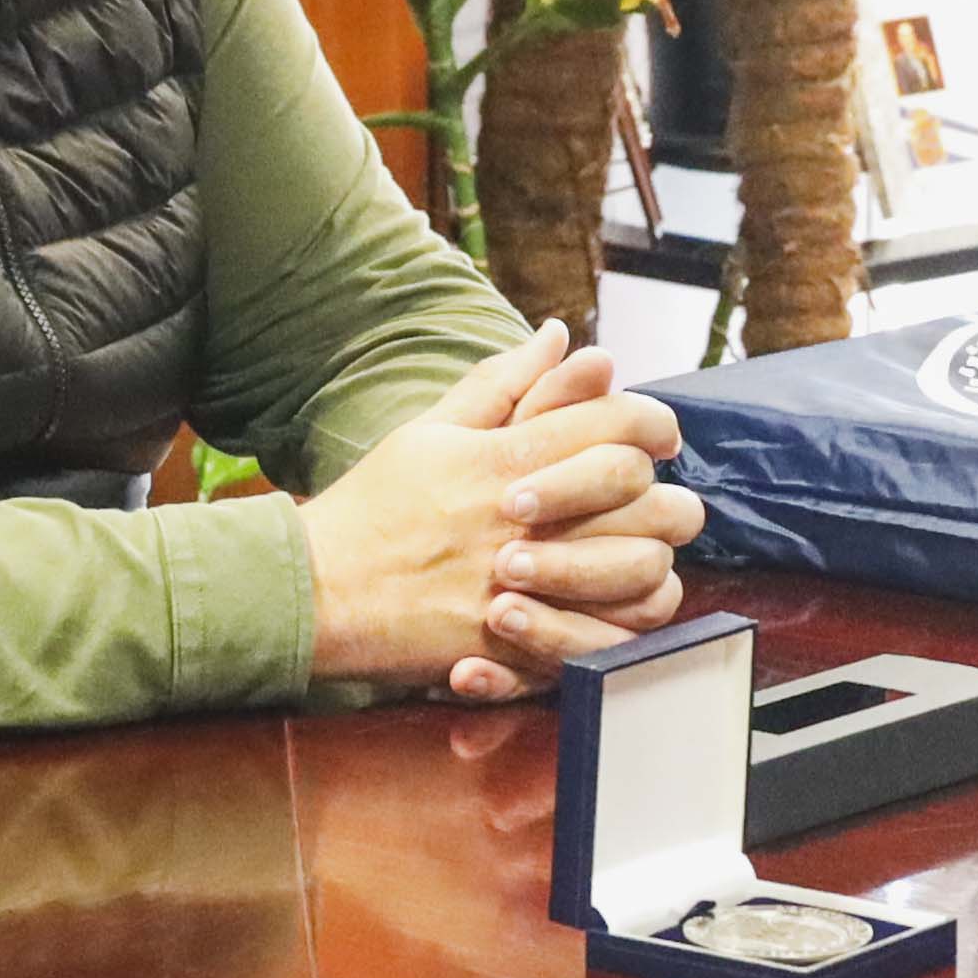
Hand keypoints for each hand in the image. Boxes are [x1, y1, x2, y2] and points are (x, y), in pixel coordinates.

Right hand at [302, 322, 713, 703]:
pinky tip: (613, 612)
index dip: (652, 421)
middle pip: (638, 492)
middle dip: (660, 492)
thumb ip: (503, 384)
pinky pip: (601, 642)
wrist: (317, 590)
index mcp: (504, 459)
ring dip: (649, 560)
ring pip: (637, 570)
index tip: (658, 437)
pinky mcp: (514, 643)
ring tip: (638, 557)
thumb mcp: (432, 431)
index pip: (614, 421)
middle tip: (657, 501)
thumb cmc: (374, 507)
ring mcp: (521, 584)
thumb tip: (559, 334)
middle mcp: (521, 519)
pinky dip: (619, 628)